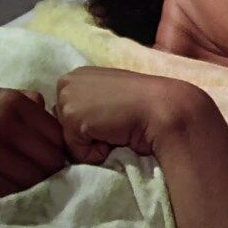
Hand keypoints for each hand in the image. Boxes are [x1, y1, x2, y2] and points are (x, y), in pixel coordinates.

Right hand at [0, 87, 65, 207]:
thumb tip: (61, 115)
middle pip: (50, 154)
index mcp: (8, 98)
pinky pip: (14, 188)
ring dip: (31, 182)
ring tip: (15, 178)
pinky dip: (12, 191)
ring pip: (36, 174)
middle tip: (33, 173)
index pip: (56, 132)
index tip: (44, 157)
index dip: (55, 149)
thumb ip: (26, 103)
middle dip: (46, 168)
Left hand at [54, 67, 215, 163]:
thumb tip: (83, 126)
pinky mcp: (71, 117)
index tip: (115, 113)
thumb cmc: (145, 102)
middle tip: (115, 121)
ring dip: (93, 142)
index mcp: (78, 75)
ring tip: (116, 128)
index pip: (70, 112)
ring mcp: (67, 98)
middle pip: (63, 125)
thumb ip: (92, 103)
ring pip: (69, 139)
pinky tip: (115, 135)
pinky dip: (97, 152)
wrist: (163, 108)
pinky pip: (77, 152)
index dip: (91, 121)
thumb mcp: (112, 96)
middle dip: (87, 132)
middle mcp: (67, 82)